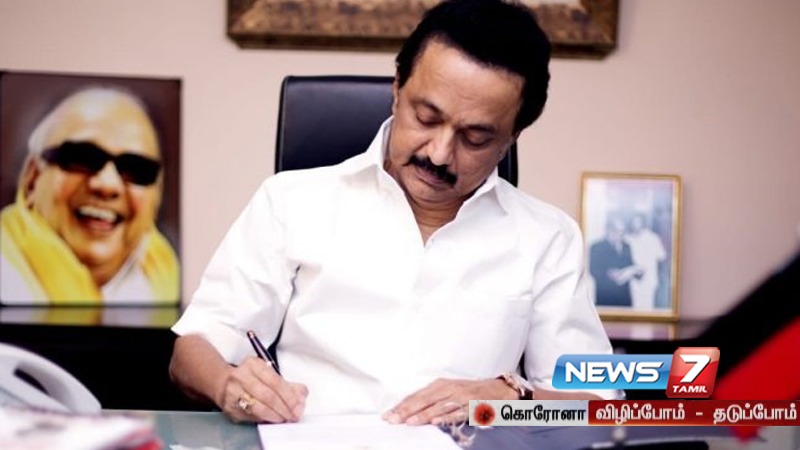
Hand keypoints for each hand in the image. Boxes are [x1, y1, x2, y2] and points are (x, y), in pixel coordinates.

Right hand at [217, 356, 307, 422]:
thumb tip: (302, 394)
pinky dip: (264, 419)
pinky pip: (250, 416)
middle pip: (267, 395)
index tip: (298, 405)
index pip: (275, 381)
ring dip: (274, 415)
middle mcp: (241, 376)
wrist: (222, 383)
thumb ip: (288, 384)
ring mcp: (233, 392)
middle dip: (283, 407)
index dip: (289, 395)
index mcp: (254, 364)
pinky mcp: (230, 408)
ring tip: (284, 418)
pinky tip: (272, 419)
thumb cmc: (250, 378)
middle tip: (293, 415)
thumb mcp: (268, 374)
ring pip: (258, 407)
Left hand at [382, 378, 514, 425]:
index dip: (401, 406)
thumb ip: (431, 400)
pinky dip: (448, 416)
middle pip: (424, 399)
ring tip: (410, 422)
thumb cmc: (470, 393)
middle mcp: (449, 388)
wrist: (500, 390)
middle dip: (407, 410)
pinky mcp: (474, 405)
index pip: (416, 396)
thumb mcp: (449, 392)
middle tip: (393, 420)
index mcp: (441, 385)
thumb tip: (408, 412)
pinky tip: (437, 422)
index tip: (387, 415)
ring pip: (439, 406)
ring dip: (424, 414)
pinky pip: (459, 411)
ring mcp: (462, 396)